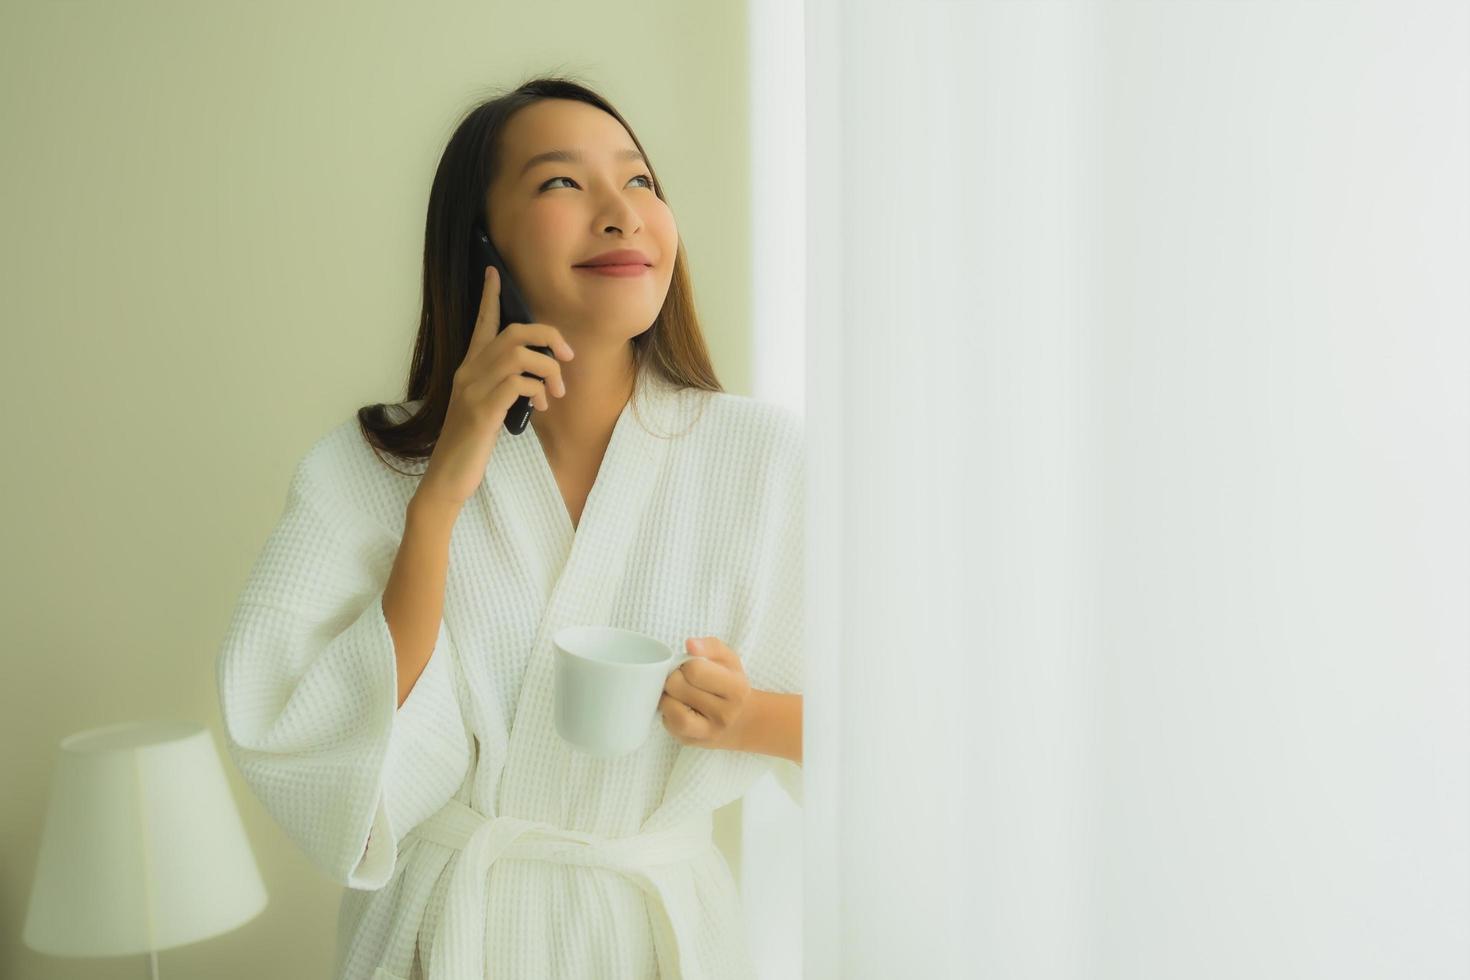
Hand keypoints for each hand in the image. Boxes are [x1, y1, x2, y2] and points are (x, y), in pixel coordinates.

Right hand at [417, 265, 575, 509]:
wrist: (448, 477)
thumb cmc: (472, 444)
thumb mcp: (490, 409)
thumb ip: (506, 388)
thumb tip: (536, 380)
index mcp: (470, 369)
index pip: (481, 323)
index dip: (490, 296)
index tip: (495, 272)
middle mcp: (469, 372)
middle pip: (514, 332)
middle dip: (548, 337)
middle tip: (567, 356)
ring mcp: (474, 390)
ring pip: (520, 355)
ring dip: (549, 369)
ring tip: (556, 392)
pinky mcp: (482, 411)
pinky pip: (518, 384)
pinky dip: (538, 391)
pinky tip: (540, 407)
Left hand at [659, 637, 753, 750]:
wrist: (742, 721)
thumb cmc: (731, 685)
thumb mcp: (729, 660)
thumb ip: (710, 646)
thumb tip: (690, 644)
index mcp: (736, 689)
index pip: (695, 670)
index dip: (687, 664)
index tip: (691, 667)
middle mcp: (724, 714)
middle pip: (678, 686)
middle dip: (675, 678)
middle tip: (683, 679)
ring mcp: (708, 732)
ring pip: (671, 709)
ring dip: (668, 696)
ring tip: (677, 693)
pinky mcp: (691, 743)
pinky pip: (668, 724)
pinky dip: (667, 712)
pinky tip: (678, 706)